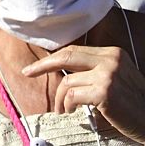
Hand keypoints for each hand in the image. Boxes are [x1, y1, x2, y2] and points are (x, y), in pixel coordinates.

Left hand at [24, 43, 144, 139]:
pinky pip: (72, 95)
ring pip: (67, 81)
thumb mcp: (117, 78)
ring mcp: (108, 75)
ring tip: (62, 109)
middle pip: (66, 56)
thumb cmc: (133, 103)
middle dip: (43, 65)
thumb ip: (94, 70)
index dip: (53, 58)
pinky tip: (70, 111)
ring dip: (60, 98)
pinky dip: (67, 105)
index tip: (36, 66)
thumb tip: (62, 70)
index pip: (74, 51)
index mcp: (113, 53)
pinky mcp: (105, 92)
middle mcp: (111, 60)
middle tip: (28, 73)